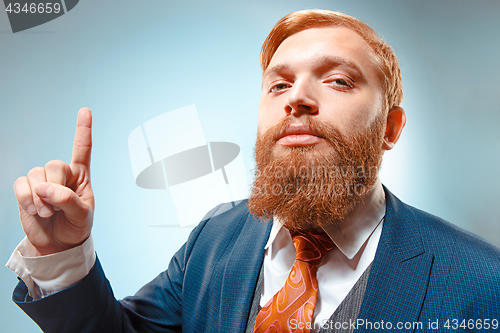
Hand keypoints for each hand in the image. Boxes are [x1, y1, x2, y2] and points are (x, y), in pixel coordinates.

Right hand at [14, 108, 94, 255]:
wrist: (58, 244)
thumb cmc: (76, 226)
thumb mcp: (82, 216)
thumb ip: (68, 200)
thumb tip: (45, 187)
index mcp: (81, 176)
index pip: (82, 149)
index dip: (83, 130)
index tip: (85, 110)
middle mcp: (61, 174)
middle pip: (54, 165)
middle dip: (54, 187)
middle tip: (56, 208)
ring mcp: (42, 181)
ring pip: (35, 174)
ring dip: (39, 198)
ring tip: (47, 213)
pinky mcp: (26, 189)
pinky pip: (20, 184)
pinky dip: (26, 198)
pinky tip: (33, 210)